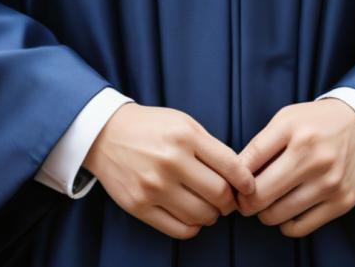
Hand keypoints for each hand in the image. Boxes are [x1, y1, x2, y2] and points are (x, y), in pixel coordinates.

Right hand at [83, 102, 255, 239]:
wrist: (106, 134)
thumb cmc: (151, 128)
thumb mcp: (184, 123)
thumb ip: (211, 147)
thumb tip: (238, 176)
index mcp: (186, 136)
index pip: (231, 166)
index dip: (246, 181)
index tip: (249, 187)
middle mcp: (171, 161)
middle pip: (219, 195)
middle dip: (230, 201)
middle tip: (227, 199)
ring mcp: (154, 186)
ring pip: (201, 216)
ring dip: (212, 215)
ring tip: (208, 207)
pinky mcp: (140, 206)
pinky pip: (180, 230)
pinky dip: (193, 227)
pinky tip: (192, 216)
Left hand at [233, 98, 354, 237]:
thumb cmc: (316, 123)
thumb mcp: (286, 119)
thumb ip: (261, 145)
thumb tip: (236, 177)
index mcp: (294, 130)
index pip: (249, 162)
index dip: (234, 178)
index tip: (233, 183)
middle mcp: (313, 157)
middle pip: (260, 195)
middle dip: (244, 202)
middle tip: (244, 200)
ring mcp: (330, 182)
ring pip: (278, 215)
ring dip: (264, 213)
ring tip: (267, 202)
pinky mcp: (342, 202)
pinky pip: (300, 227)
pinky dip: (286, 224)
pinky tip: (286, 211)